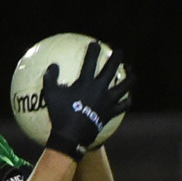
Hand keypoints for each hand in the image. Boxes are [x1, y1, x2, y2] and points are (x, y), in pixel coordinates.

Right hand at [42, 41, 133, 159]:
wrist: (72, 136)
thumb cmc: (59, 115)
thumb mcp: (50, 94)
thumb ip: (50, 78)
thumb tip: (52, 65)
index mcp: (86, 83)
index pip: (91, 62)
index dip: (93, 51)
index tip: (96, 44)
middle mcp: (100, 89)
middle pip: (112, 69)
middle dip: (116, 58)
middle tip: (119, 51)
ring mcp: (108, 101)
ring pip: (124, 86)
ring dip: (129, 77)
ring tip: (131, 71)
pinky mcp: (111, 113)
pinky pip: (123, 105)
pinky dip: (127, 100)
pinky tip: (128, 97)